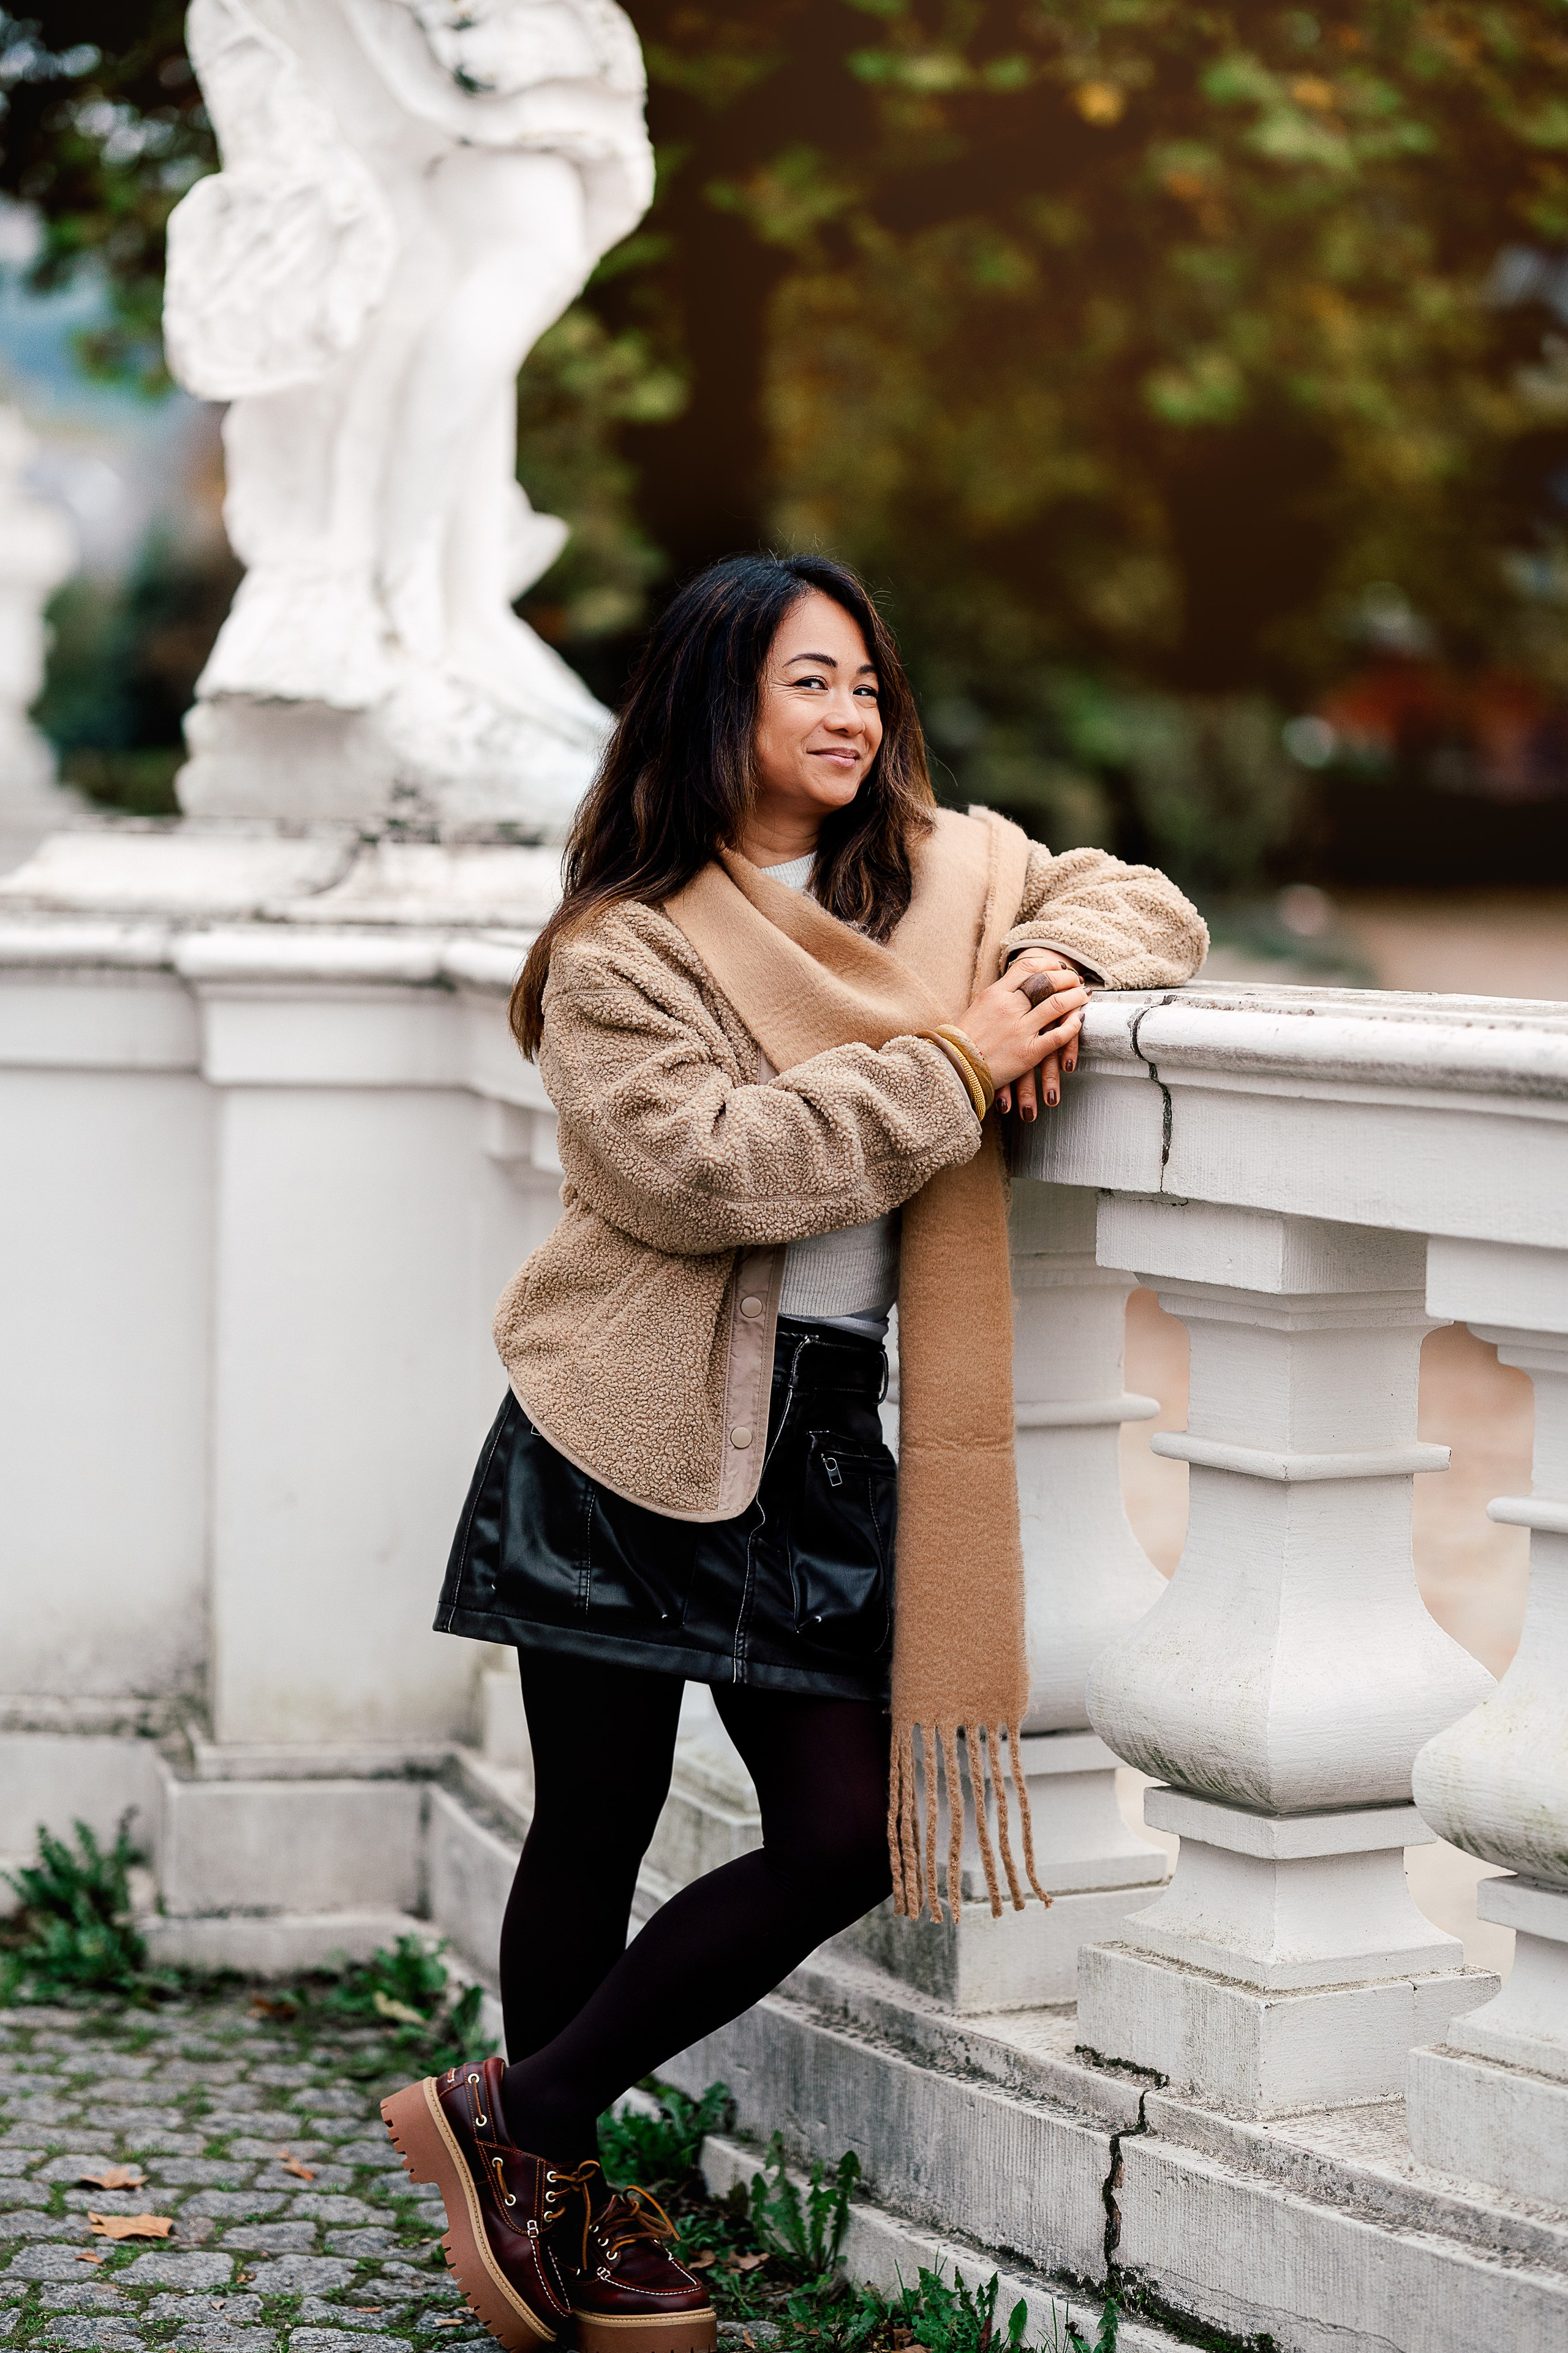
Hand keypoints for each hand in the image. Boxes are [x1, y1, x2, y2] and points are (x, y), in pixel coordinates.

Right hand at [953, 959, 1088, 1109]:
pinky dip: (1073, 1026)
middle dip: (1066, 978)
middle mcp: (1009, 1008)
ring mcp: (1020, 1030)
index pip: (1028, 967)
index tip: (1058, 966)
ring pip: (1058, 1004)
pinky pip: (1059, 1035)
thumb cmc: (963, 1041)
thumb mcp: (978, 1008)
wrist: (955, 1069)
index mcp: (995, 994)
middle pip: (1047, 981)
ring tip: (1083, 996)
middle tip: (1075, 980)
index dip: (1048, 964)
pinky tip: (1079, 1020)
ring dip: (1075, 998)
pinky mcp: (1029, 1052)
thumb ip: (998, 997)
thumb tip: (1016, 986)